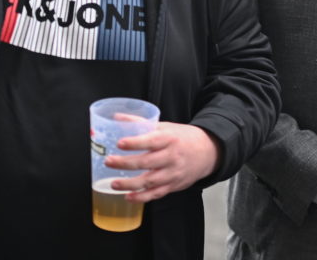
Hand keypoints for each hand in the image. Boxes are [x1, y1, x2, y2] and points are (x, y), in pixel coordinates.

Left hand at [106, 122, 221, 202]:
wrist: (207, 152)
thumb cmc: (182, 137)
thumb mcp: (165, 126)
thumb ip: (141, 123)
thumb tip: (117, 118)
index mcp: (169, 138)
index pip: (151, 140)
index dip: (135, 142)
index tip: (120, 143)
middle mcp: (171, 156)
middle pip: (147, 162)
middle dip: (126, 163)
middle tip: (109, 162)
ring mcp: (173, 173)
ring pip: (150, 181)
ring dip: (130, 184)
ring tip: (113, 183)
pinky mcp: (173, 186)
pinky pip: (156, 194)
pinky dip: (142, 197)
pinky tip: (128, 197)